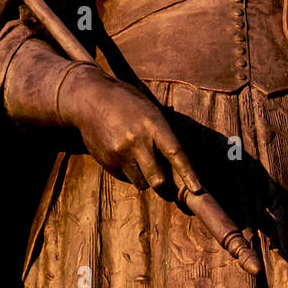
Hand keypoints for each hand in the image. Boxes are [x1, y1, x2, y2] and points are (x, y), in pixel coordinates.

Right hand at [57, 64, 204, 197]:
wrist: (90, 99)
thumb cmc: (126, 102)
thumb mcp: (150, 109)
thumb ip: (163, 133)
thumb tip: (179, 163)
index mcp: (153, 123)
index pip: (175, 153)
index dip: (188, 173)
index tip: (197, 189)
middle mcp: (137, 140)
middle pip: (158, 179)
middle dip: (165, 187)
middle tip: (170, 187)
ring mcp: (120, 153)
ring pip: (142, 183)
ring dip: (146, 179)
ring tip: (140, 159)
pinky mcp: (107, 162)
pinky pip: (126, 178)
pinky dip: (130, 173)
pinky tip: (123, 155)